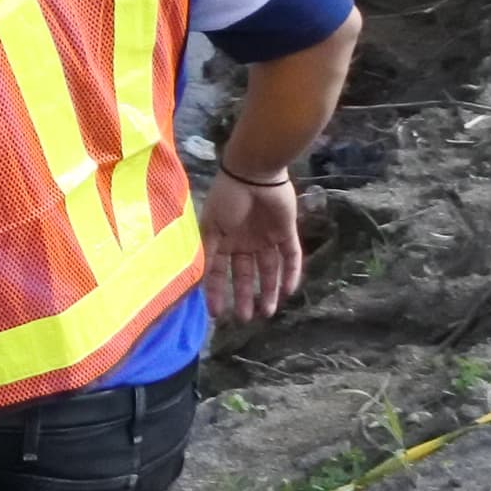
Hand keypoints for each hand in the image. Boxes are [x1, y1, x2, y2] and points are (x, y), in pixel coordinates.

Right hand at [200, 171, 303, 320]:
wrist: (254, 172)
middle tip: (246, 318)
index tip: (216, 314)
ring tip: (267, 312)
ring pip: (269, 270)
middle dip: (245, 296)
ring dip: (269, 290)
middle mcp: (244, 242)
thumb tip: (198, 282)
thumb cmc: (227, 198)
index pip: (219, 272)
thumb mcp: (211, 227)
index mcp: (223, 240)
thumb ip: (209, 254)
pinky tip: (289, 291)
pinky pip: (291, 257)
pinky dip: (291, 273)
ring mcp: (266, 238)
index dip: (217, 292)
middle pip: (245, 274)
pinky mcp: (285, 233)